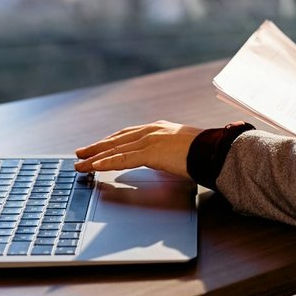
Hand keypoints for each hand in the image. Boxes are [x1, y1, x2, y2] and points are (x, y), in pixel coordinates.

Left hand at [74, 121, 200, 176]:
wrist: (215, 151)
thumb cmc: (204, 153)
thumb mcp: (182, 150)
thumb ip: (168, 154)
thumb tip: (162, 163)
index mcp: (159, 128)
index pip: (128, 134)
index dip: (111, 141)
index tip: (99, 146)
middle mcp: (151, 130)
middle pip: (117, 139)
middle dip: (97, 146)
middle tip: (80, 153)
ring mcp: (150, 139)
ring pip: (115, 148)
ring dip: (95, 155)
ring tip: (80, 162)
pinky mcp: (150, 152)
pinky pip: (122, 158)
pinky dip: (106, 162)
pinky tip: (94, 166)